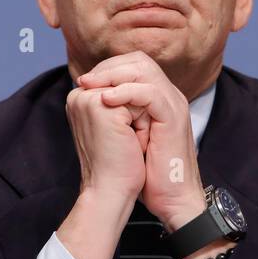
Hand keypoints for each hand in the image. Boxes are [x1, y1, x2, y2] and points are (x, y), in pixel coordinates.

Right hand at [64, 84, 146, 204]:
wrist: (111, 192)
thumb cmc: (117, 164)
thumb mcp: (118, 126)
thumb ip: (119, 102)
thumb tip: (138, 83)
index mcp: (79, 99)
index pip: (117, 81)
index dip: (135, 100)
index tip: (133, 129)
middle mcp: (78, 95)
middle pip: (124, 79)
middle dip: (139, 100)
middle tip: (135, 134)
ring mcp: (87, 98)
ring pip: (132, 86)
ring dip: (142, 109)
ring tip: (135, 137)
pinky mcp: (99, 105)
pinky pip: (136, 95)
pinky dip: (145, 116)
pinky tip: (137, 138)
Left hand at [75, 51, 206, 232]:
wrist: (171, 198)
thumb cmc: (147, 174)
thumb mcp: (126, 137)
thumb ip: (114, 115)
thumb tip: (86, 102)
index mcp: (158, 99)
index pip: (134, 64)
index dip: (107, 68)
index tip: (83, 82)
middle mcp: (168, 96)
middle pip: (139, 60)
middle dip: (108, 67)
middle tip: (84, 81)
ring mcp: (173, 104)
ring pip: (144, 70)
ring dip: (113, 75)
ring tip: (90, 86)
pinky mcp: (173, 117)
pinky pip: (150, 92)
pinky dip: (125, 92)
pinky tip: (106, 101)